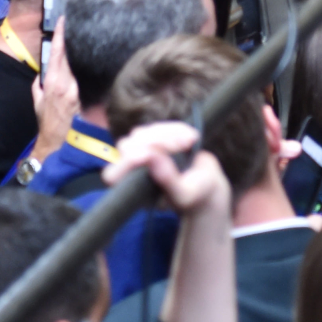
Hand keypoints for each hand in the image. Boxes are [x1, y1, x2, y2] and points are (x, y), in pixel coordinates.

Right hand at [30, 17, 78, 161]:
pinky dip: (74, 73)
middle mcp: (66, 83)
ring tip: (70, 51)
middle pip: (67, 58)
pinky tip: (75, 70)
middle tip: (67, 29)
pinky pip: (77, 79)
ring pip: (73, 68)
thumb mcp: (36, 100)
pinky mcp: (83, 95)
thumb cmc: (45, 120)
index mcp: (53, 82)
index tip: (63, 22)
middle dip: (66, 45)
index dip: (60, 36)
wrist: (59, 139)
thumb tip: (43, 72)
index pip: (57, 54)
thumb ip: (39, 84)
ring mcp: (77, 89)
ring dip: (69, 61)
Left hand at [103, 121, 231, 217]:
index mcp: (135, 189)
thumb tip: (152, 158)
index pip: (113, 175)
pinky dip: (176, 129)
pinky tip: (191, 138)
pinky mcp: (154, 139)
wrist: (208, 184)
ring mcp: (141, 153)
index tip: (149, 154)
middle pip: (127, 147)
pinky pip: (158, 127)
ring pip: (141, 134)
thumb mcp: (185, 194)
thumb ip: (167, 180)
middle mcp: (133, 171)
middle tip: (183, 145)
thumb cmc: (195, 195)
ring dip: (168, 134)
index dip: (127, 162)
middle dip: (156, 142)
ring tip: (189, 142)